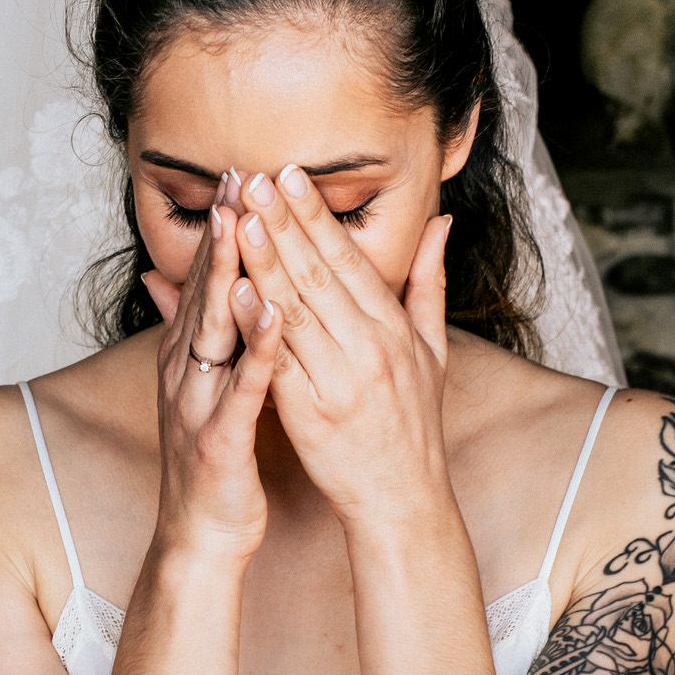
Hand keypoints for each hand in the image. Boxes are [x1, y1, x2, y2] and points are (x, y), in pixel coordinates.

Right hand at [145, 199, 283, 562]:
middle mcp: (186, 373)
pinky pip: (242, 388)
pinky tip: (275, 312)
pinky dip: (257, 348)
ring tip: (246, 224)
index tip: (240, 178)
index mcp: (190, 359)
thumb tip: (179, 285)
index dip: (221, 232)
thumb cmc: (216, 461)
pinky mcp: (217, 439)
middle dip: (221, 236)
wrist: (201, 536)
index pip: (207, 283)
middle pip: (204, 292)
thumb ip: (202, 336)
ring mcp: (197, 404)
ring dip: (229, 276)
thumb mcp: (208, 388)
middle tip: (237, 178)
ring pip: (214, 330)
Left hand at [232, 164, 453, 527]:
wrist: (401, 500)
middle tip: (253, 178)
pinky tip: (235, 291)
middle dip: (283, 222)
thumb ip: (429, 284)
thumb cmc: (412, 426)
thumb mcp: (433, 351)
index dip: (316, 215)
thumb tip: (440, 224)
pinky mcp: (311, 413)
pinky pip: (279, 360)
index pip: (349, 258)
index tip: (289, 174)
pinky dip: (257, 324)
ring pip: (295, 309)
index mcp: (394, 328)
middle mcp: (370, 347)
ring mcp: (341, 379)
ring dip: (264, 261)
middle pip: (319, 273)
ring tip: (238, 219)